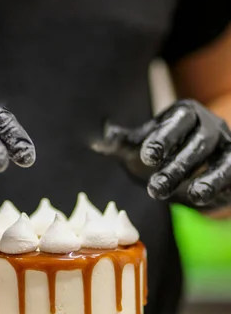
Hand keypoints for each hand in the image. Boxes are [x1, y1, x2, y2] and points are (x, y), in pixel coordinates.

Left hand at [92, 99, 230, 211]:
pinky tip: (201, 199)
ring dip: (204, 179)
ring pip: (221, 159)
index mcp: (183, 114)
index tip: (146, 157)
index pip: (178, 121)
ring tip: (190, 197)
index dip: (164, 138)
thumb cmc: (161, 156)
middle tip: (154, 189)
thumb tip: (97, 140)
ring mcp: (226, 145)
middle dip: (177, 166)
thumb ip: (121, 144)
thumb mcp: (138, 150)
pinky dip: (217, 185)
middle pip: (199, 142)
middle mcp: (209, 126)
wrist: (189, 176)